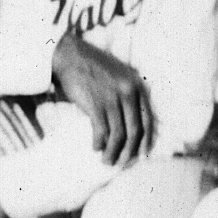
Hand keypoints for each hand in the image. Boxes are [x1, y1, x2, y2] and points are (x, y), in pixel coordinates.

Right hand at [52, 29, 152, 166]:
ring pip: (118, 135)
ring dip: (112, 152)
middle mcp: (128, 92)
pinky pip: (102, 132)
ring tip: (106, 160)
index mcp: (137, 85)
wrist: (70, 55)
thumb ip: (127, 95)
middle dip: (128, 151)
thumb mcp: (119, 76)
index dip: (146, 140)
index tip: (142, 154)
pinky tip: (95, 147)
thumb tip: (128, 125)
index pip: (147, 119)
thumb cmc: (92, 66)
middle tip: (120, 162)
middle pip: (134, 131)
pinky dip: (99, 143)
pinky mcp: (96, 104)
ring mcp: (112, 98)